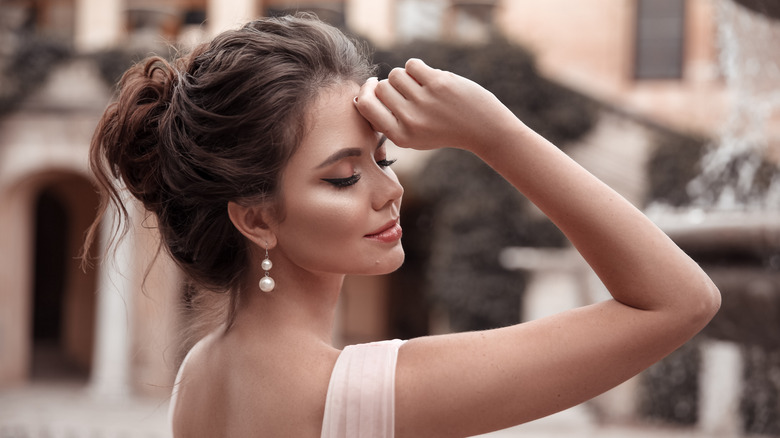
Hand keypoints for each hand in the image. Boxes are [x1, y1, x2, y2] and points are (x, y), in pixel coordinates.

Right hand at [354, 58, 519, 152]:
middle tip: (409, 91)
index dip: (365, 91)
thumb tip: (362, 93)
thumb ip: (388, 119)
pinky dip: (418, 67)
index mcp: (400, 136)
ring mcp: (424, 101)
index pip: (365, 106)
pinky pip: (412, 64)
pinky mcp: (438, 83)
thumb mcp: (413, 136)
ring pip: (396, 74)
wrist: (482, 128)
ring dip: (406, 76)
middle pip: (381, 87)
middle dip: (391, 85)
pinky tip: (430, 78)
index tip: (372, 85)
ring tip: (421, 86)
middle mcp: (409, 120)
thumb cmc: (443, 129)